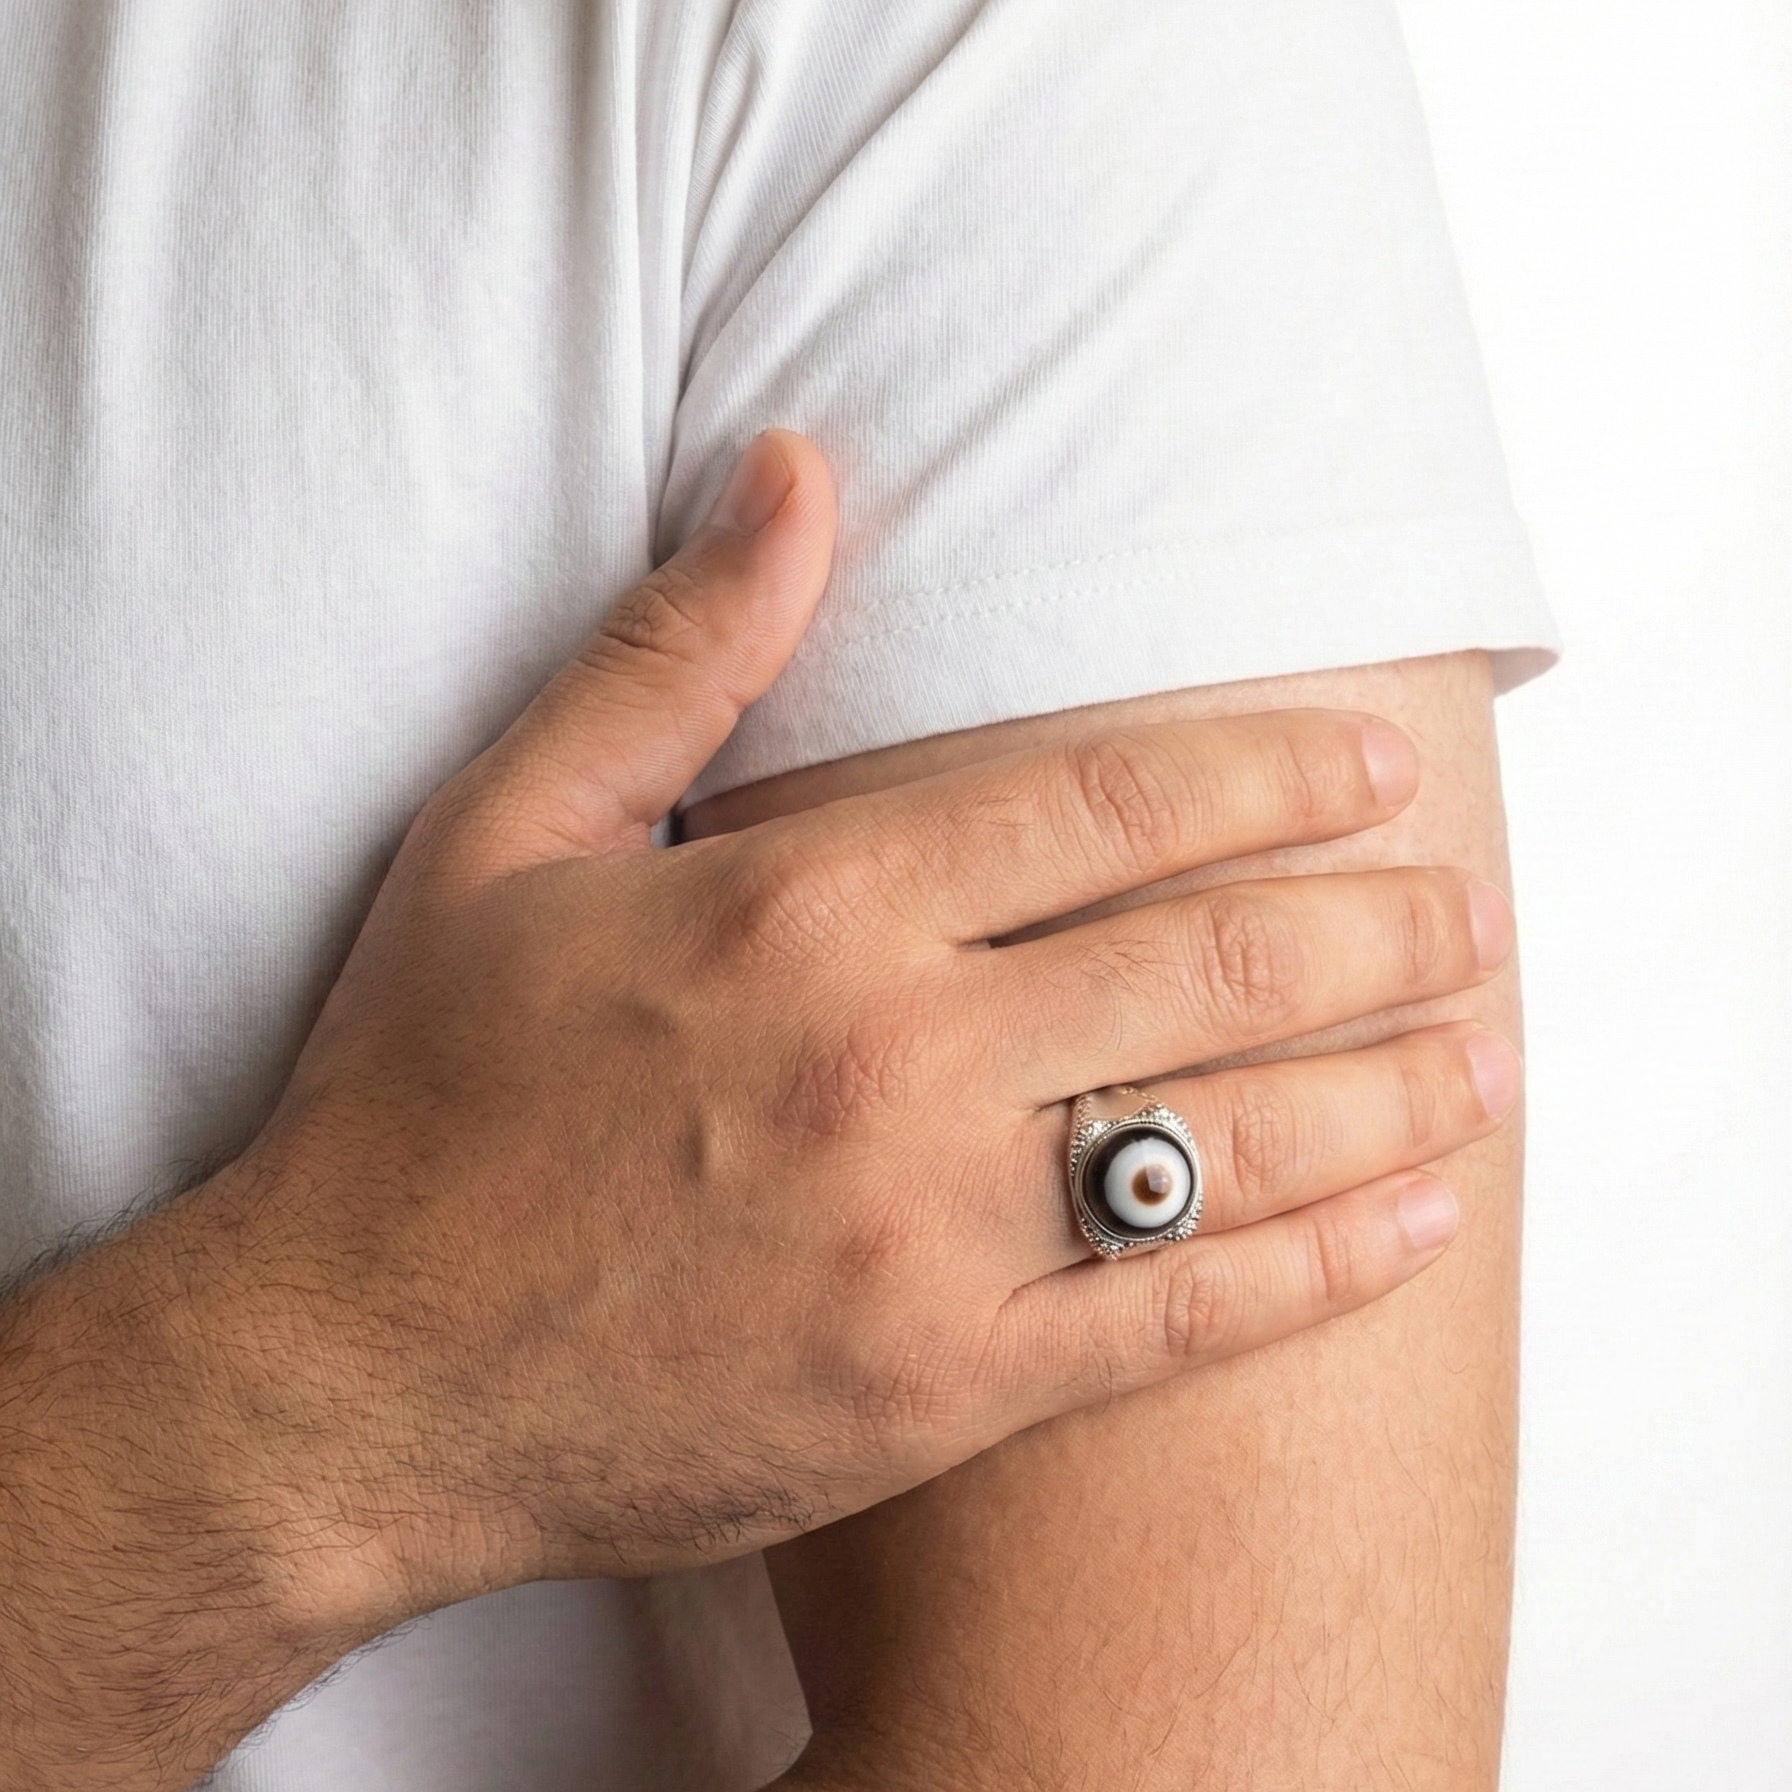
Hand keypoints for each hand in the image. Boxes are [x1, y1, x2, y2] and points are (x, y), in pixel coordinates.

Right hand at [181, 430, 1516, 1625]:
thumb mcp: (511, 836)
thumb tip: (793, 469)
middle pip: (1206, 965)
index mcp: (800, 912)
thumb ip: (680, 652)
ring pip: (1227, 1140)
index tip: (1372, 766)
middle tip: (1469, 908)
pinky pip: (1174, 1323)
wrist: (348, 1380)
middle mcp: (890, 1066)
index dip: (1265, 774)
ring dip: (1390, 1089)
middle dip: (1373, 927)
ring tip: (1488, 1050)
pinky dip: (1317, 1270)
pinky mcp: (933, 1392)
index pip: (1101, 804)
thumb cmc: (419, 1099)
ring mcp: (926, 1243)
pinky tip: (1416, 1226)